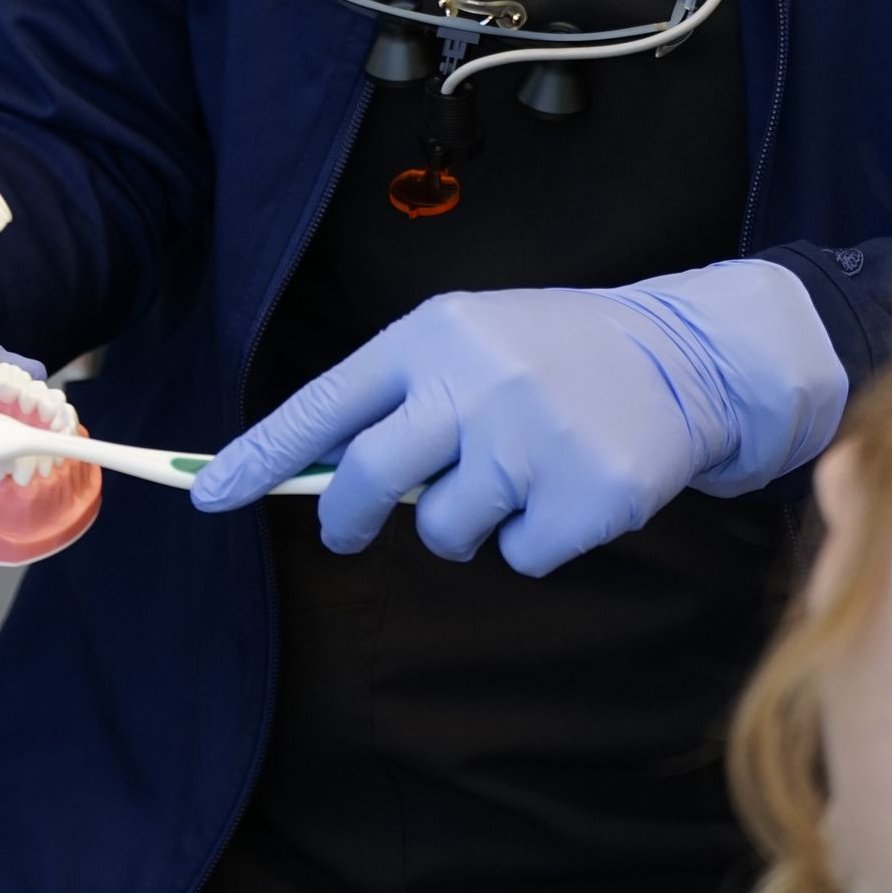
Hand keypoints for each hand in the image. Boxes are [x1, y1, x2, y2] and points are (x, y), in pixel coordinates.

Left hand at [191, 260, 844, 577]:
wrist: (685, 354)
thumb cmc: (554, 353)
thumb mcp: (472, 342)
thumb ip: (400, 399)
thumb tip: (313, 478)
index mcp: (437, 335)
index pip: (327, 403)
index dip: (261, 455)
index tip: (206, 497)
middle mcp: (479, 381)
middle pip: (369, 480)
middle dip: (346, 517)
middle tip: (353, 525)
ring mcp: (534, 440)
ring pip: (443, 530)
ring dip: (465, 522)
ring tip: (514, 473)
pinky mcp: (584, 496)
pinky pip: (517, 557)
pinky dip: (533, 541)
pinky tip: (566, 491)